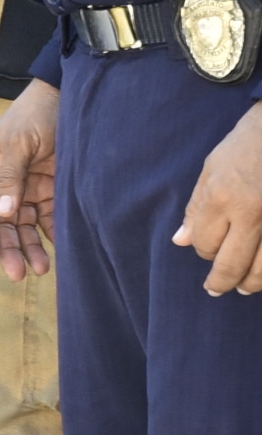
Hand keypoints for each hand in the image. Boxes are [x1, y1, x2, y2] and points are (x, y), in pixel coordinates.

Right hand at [0, 78, 58, 280]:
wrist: (67, 98)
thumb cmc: (33, 116)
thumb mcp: (17, 144)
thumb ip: (9, 178)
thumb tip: (3, 213)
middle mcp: (4, 186)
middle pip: (2, 224)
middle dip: (8, 249)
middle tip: (16, 274)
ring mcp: (28, 189)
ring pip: (25, 226)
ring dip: (30, 248)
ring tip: (40, 269)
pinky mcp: (52, 190)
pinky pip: (49, 218)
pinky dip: (52, 235)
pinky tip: (59, 251)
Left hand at [174, 102, 261, 294]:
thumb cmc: (247, 145)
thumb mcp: (212, 169)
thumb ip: (197, 209)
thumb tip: (181, 242)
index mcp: (222, 198)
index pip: (205, 245)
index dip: (203, 250)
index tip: (206, 247)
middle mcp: (253, 213)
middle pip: (233, 265)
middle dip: (222, 282)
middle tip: (218, 289)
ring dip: (253, 283)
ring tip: (245, 286)